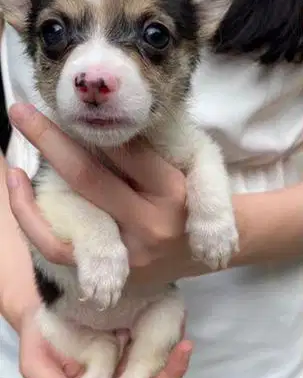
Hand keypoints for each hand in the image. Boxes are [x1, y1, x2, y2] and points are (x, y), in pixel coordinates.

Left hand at [8, 105, 189, 275]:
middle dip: (50, 140)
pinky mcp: (110, 273)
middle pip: (88, 177)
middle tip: (20, 111)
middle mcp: (149, 221)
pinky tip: (20, 194)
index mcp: (172, 188)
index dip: (90, 126)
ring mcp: (128, 252)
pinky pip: (59, 250)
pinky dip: (34, 223)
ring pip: (69, 216)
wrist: (207, 250)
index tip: (63, 104)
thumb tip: (99, 119)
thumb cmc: (192, 196)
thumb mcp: (191, 161)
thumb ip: (151, 145)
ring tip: (11, 164)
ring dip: (29, 189)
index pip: (124, 150)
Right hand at [19, 305, 190, 377]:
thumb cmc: (38, 339)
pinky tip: (176, 323)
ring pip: (155, 366)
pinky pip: (153, 340)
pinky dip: (166, 335)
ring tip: (185, 341)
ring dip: (172, 358)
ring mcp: (124, 357)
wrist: (40, 305)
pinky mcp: (130, 333)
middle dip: (170, 376)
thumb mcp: (38, 366)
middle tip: (184, 351)